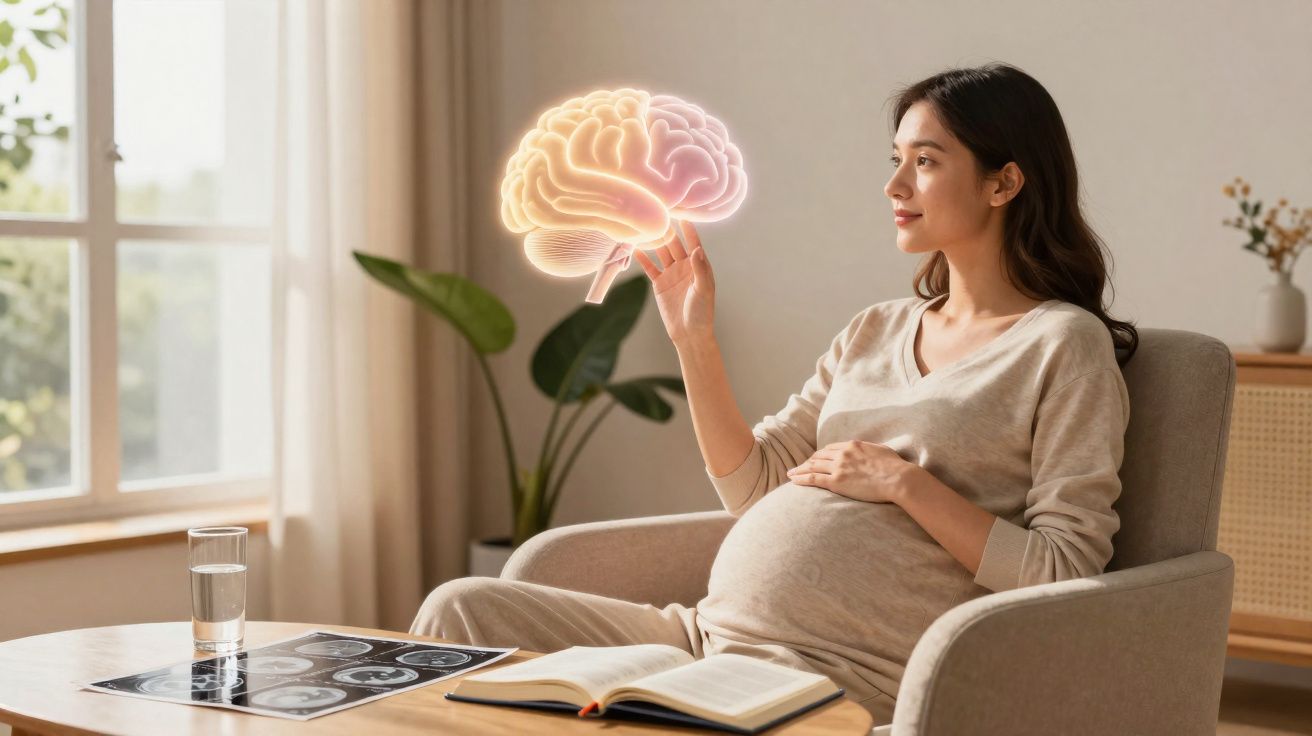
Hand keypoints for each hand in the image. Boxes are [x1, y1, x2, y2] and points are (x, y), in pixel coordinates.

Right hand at [633, 221, 715, 346]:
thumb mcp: (703, 289)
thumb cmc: (701, 312)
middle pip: (674, 244)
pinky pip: (650, 267)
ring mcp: (671, 273)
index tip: (682, 212)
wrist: (689, 333)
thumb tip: (696, 249)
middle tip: (657, 214)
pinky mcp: (660, 283)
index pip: (693, 242)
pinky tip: (634, 248)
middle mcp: (685, 266)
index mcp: (698, 265)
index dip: (688, 228)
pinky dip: (643, 258)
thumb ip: (699, 269)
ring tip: (644, 227)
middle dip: (667, 230)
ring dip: (654, 241)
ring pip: (661, 252)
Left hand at [786, 440, 923, 504]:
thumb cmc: (895, 467)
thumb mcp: (881, 451)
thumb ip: (870, 451)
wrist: (898, 478)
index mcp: (853, 445)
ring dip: (800, 470)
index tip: (815, 459)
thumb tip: (870, 453)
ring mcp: (838, 467)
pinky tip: (793, 480)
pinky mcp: (836, 481)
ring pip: (812, 466)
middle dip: (808, 461)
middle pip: (819, 456)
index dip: (821, 454)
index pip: (831, 448)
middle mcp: (842, 454)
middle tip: (800, 467)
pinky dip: (801, 478)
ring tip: (791, 474)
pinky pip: (813, 478)